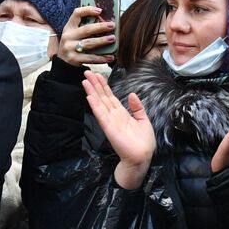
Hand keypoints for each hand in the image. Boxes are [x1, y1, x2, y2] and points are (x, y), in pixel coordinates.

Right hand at [57, 5, 115, 65]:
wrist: (62, 63)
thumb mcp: (73, 35)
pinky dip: (102, 58)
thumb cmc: (72, 45)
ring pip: (89, 43)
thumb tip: (104, 22)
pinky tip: (111, 57)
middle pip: (86, 29)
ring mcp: (70, 48)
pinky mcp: (74, 59)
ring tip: (113, 38)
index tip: (100, 10)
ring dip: (102, 40)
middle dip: (100, 26)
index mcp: (69, 28)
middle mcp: (68, 36)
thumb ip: (83, 28)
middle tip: (112, 25)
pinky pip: (91, 58)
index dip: (88, 10)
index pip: (77, 14)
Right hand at [83, 71, 155, 188]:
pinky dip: (95, 105)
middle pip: (102, 97)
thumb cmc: (143, 142)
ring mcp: (110, 121)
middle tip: (87, 72)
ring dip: (91, 91)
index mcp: (121, 113)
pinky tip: (89, 96)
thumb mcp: (143, 120)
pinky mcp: (109, 128)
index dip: (103, 85)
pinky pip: (101, 115)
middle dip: (95, 84)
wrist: (142, 157)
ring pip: (99, 103)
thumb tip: (131, 94)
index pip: (110, 96)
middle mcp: (113, 115)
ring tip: (85, 80)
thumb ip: (137, 107)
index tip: (97, 75)